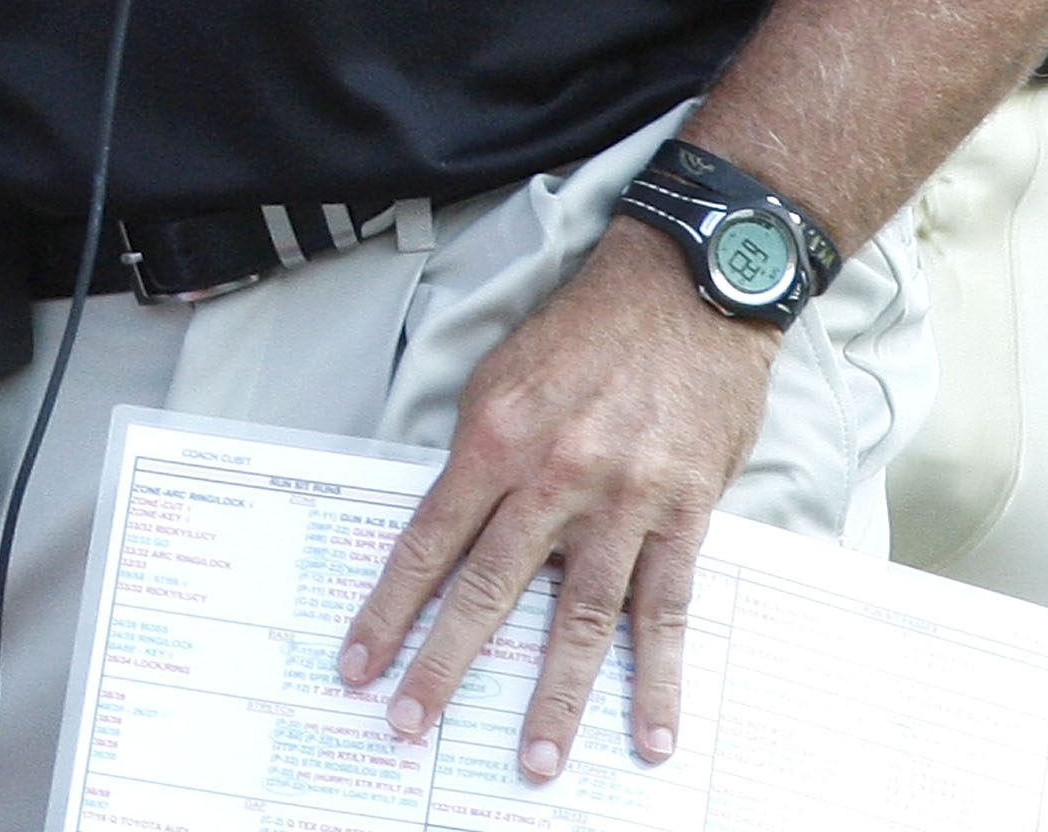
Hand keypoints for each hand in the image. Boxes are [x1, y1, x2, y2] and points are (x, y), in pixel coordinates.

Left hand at [339, 217, 776, 779]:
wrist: (687, 286)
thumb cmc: (589, 327)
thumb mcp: (506, 371)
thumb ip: (478, 450)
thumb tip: (451, 526)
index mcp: (497, 435)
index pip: (429, 539)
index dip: (390, 609)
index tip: (360, 664)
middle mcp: (553, 474)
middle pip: (488, 589)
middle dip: (445, 666)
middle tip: (411, 726)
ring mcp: (622, 499)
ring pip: (577, 617)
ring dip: (553, 697)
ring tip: (533, 762)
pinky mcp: (683, 512)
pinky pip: (663, 609)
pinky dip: (656, 678)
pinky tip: (649, 733)